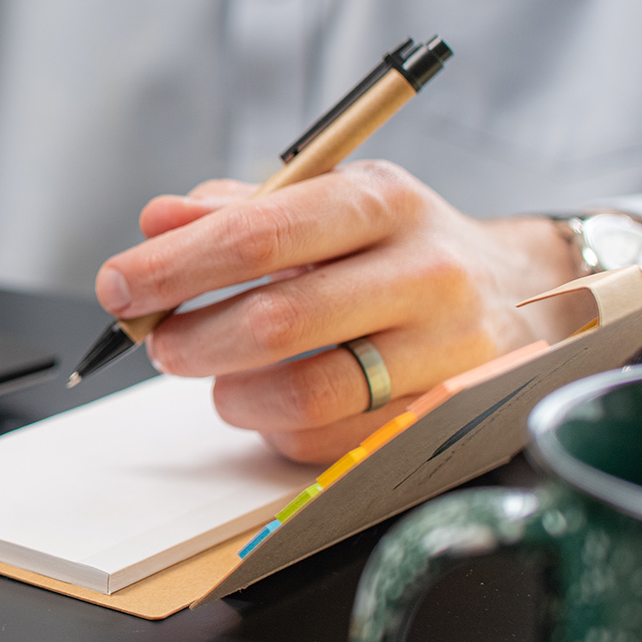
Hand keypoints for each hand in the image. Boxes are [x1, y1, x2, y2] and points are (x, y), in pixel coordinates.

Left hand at [93, 161, 583, 462]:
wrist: (523, 293)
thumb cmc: (395, 246)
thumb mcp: (327, 200)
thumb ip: (237, 210)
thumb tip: (158, 221)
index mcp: (381, 202)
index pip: (258, 235)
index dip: (174, 267)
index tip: (118, 287)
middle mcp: (423, 273)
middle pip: (277, 320)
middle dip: (191, 337)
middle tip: (156, 343)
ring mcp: (444, 352)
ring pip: (306, 394)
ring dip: (231, 392)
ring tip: (211, 376)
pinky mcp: (445, 417)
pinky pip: (334, 442)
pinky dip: (278, 429)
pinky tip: (267, 401)